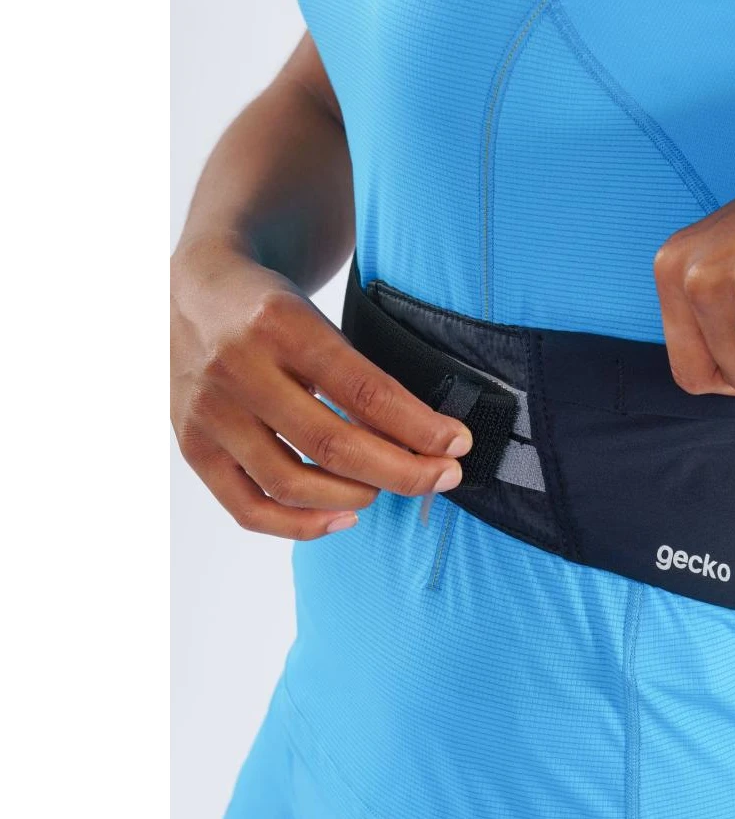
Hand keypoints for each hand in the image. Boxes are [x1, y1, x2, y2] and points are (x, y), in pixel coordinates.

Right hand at [170, 241, 471, 538]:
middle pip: (333, 446)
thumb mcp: (318, 318)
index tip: (459, 444)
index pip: (365, 391)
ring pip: (292, 484)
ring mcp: (207, 414)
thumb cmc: (271, 310)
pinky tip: (344, 517)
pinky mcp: (192, 448)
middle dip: (402, 471)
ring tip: (387, 487)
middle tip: (443, 477)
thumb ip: (360, 376)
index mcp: (279, 324)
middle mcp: (236, 369)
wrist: (193, 292)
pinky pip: (250, 510)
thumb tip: (426, 443)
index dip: (419, 428)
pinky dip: (303, 526)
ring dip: (357, 498)